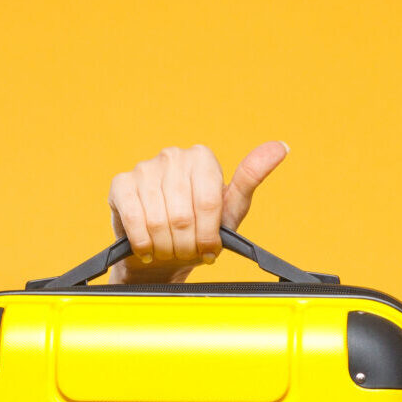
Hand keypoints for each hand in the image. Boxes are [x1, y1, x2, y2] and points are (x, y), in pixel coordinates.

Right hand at [105, 141, 289, 282]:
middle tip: (187, 251)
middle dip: (187, 244)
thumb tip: (280, 147)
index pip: (209, 202)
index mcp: (201, 158)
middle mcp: (172, 156)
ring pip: (159, 219)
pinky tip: (148, 248)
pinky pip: (134, 218)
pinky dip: (144, 242)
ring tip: (169, 250)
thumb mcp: (231, 210)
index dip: (208, 234)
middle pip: (184, 215)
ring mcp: (144, 168)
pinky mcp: (121, 185)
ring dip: (165, 246)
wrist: (162, 254)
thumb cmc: (199, 229)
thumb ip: (251, 178)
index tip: (209, 247)